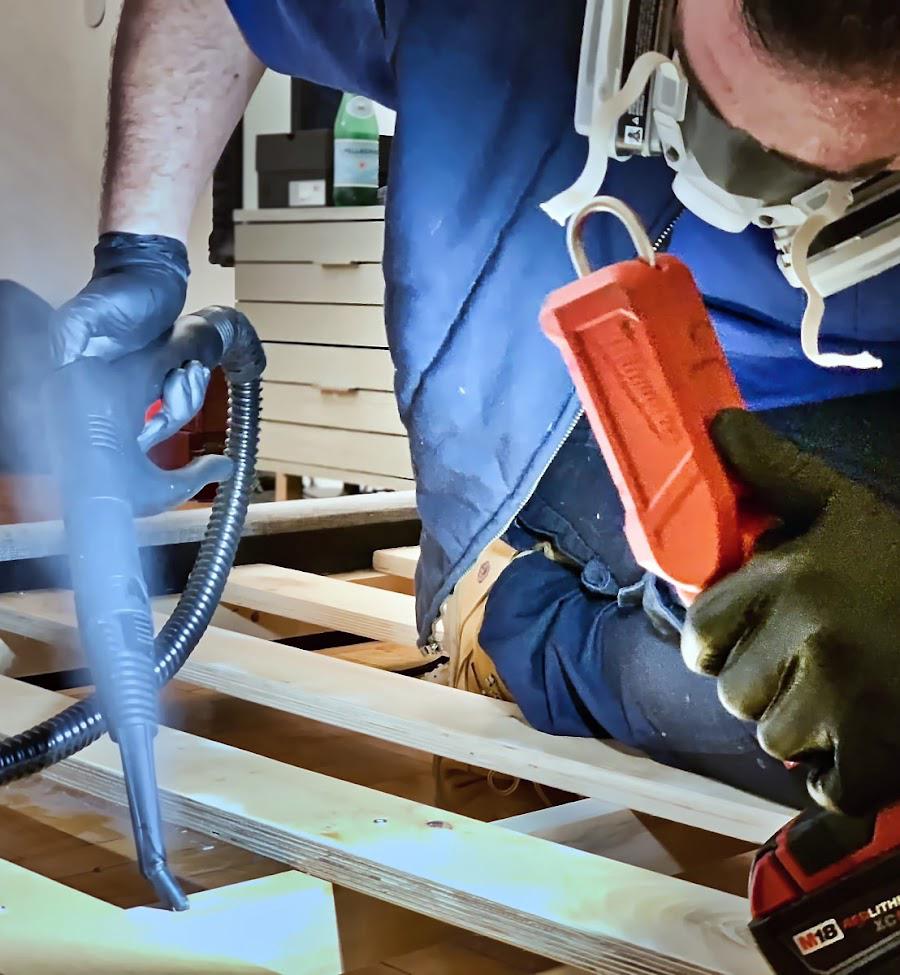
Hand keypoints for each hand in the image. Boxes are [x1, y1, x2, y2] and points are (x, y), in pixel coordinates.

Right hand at [53, 232, 207, 447]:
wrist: (149, 275)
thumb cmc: (117, 293)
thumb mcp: (88, 312)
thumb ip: (70, 335)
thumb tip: (63, 363)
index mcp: (90, 384)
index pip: (112, 429)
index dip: (140, 431)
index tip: (159, 414)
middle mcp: (113, 394)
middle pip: (147, 431)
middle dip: (171, 411)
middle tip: (181, 378)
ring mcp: (138, 390)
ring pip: (166, 418)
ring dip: (186, 398)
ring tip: (191, 370)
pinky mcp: (159, 382)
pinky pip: (178, 402)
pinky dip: (190, 389)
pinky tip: (193, 370)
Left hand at [681, 408, 899, 815]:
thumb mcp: (841, 507)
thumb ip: (773, 471)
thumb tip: (718, 423)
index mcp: (791, 577)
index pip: (701, 631)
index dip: (715, 641)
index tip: (741, 637)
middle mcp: (811, 634)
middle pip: (733, 691)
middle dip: (760, 683)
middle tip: (806, 662)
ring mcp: (846, 697)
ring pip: (773, 738)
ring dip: (799, 727)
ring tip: (842, 693)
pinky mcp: (883, 750)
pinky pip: (826, 786)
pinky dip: (839, 776)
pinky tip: (864, 737)